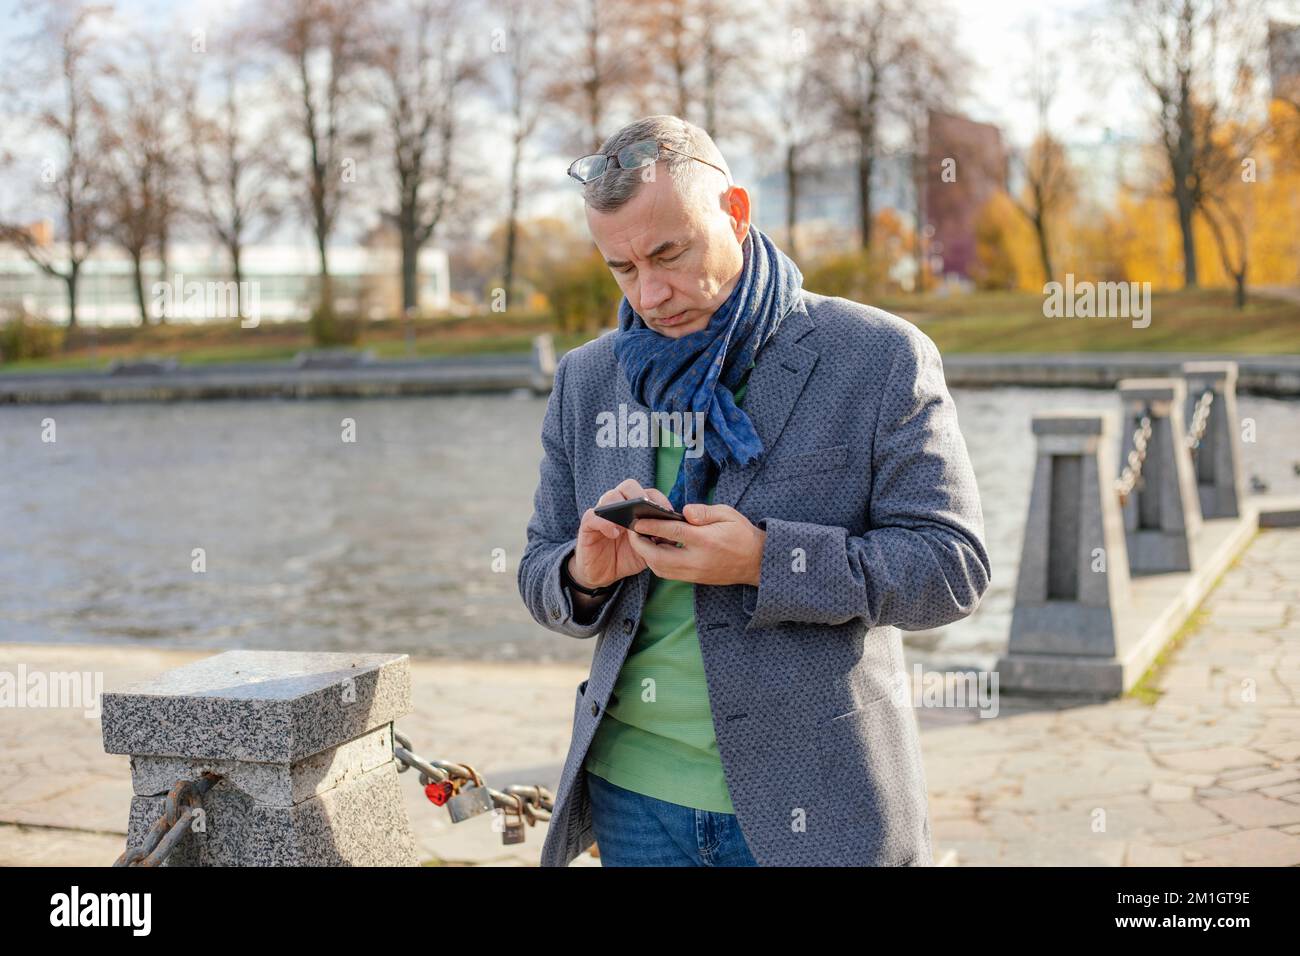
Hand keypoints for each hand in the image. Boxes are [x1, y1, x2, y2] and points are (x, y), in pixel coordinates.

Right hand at [570, 479, 674, 588]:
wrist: (605, 574)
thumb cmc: (628, 556)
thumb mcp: (649, 548)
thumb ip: (661, 538)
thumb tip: (677, 529)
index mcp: (635, 508)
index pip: (648, 492)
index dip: (658, 499)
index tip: (667, 512)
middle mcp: (618, 505)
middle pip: (628, 486)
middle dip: (639, 495)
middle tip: (647, 511)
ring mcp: (602, 513)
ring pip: (609, 496)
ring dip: (621, 506)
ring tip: (629, 524)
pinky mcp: (588, 526)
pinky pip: (592, 516)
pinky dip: (604, 523)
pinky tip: (614, 533)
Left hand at [625, 503, 766, 586]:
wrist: (757, 562)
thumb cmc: (741, 534)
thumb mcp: (727, 514)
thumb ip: (704, 511)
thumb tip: (684, 511)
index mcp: (706, 540)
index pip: (673, 531)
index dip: (652, 525)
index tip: (637, 520)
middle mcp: (697, 560)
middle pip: (659, 557)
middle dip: (641, 545)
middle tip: (632, 532)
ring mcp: (695, 572)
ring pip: (660, 569)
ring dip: (646, 555)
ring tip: (640, 539)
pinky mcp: (694, 579)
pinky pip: (668, 574)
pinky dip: (656, 562)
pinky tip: (654, 550)